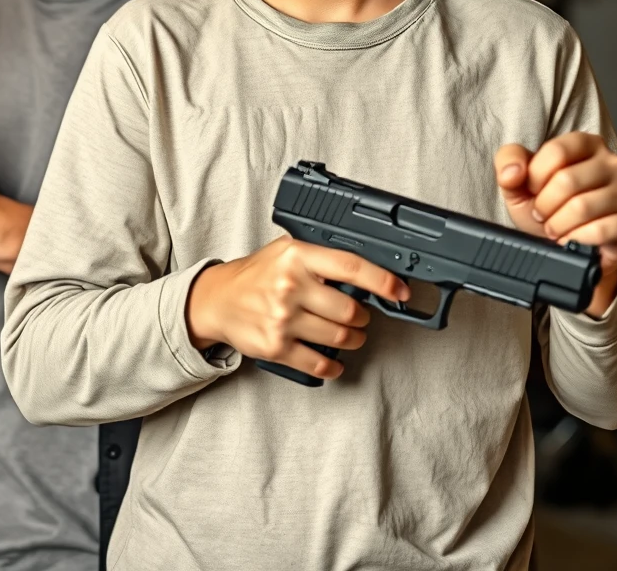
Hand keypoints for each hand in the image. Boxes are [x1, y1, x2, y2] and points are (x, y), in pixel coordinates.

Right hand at [186, 236, 410, 380]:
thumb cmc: (255, 275)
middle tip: (360, 315)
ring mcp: (283, 319)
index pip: (350, 267)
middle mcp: (290, 287)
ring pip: (340, 338)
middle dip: (362, 316)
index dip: (381, 281)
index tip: (399, 291)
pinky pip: (320, 364)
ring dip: (353, 340)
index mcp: (296, 257)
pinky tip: (333, 361)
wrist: (217, 300)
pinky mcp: (277, 347)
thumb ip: (319, 256)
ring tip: (349, 335)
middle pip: (350, 310)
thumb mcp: (285, 251)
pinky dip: (333, 366)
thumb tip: (365, 271)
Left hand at [495, 132, 616, 316]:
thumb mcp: (519, 181)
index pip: (556, 152)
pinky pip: (597, 231)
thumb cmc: (548, 205)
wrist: (568, 243)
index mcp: (585, 144)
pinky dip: (575, 239)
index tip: (532, 189)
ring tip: (556, 225)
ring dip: (557, 224)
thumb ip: (508, 164)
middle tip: (543, 213)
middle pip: (567, 181)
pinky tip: (572, 237)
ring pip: (580, 208)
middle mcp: (612, 163)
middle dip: (544, 205)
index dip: (535, 176)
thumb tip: (512, 172)